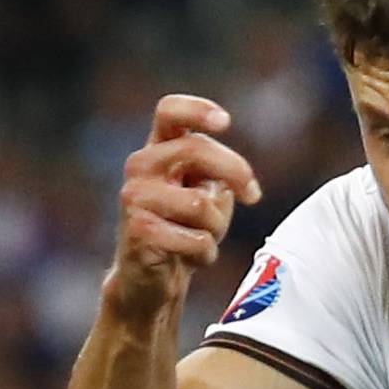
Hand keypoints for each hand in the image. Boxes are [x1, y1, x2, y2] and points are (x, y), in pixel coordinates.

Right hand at [109, 96, 262, 323]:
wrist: (151, 278)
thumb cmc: (184, 230)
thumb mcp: (206, 195)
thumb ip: (221, 176)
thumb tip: (241, 181)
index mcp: (158, 149)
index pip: (169, 112)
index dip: (197, 110)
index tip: (226, 122)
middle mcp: (140, 166)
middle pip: (195, 149)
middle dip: (234, 171)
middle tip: (254, 194)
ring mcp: (135, 197)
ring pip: (201, 203)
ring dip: (218, 227)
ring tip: (206, 238)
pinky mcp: (138, 231)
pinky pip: (195, 239)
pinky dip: (206, 252)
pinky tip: (194, 257)